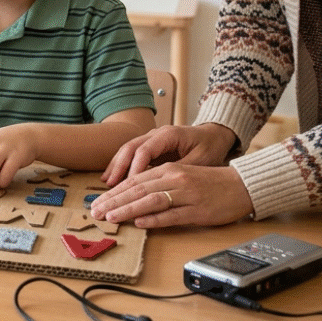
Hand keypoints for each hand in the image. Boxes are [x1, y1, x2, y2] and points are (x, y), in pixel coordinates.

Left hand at [90, 162, 253, 227]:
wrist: (242, 185)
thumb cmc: (209, 183)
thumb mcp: (180, 177)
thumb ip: (158, 184)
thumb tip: (132, 199)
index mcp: (168, 170)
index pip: (134, 181)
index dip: (114, 193)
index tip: (97, 203)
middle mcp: (175, 179)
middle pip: (138, 190)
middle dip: (114, 201)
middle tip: (95, 211)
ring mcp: (187, 195)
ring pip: (151, 200)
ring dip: (128, 209)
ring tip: (111, 217)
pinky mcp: (198, 210)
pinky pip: (174, 215)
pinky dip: (156, 219)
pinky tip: (140, 223)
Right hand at [102, 123, 236, 185]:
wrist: (214, 134)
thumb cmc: (210, 147)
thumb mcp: (202, 160)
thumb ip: (181, 171)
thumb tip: (164, 187)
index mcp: (169, 135)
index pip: (145, 150)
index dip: (135, 168)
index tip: (130, 186)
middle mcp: (156, 133)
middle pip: (130, 148)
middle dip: (119, 167)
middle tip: (110, 186)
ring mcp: (151, 138)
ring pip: (127, 150)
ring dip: (116, 167)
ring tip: (107, 184)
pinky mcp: (150, 147)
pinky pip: (131, 155)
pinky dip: (121, 166)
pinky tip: (112, 179)